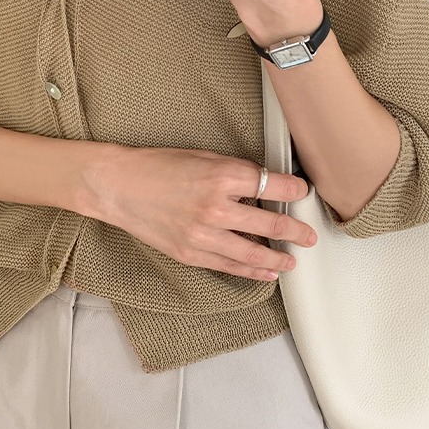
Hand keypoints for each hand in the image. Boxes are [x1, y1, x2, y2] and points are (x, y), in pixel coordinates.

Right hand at [90, 144, 317, 281]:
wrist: (119, 186)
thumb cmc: (158, 166)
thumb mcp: (202, 157)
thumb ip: (234, 171)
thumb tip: (263, 185)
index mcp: (221, 176)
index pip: (273, 187)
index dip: (295, 191)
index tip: (302, 193)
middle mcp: (216, 208)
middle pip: (271, 225)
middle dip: (296, 231)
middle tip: (309, 235)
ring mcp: (203, 235)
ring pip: (254, 253)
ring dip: (279, 258)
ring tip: (293, 260)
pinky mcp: (191, 253)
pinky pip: (229, 266)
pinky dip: (251, 270)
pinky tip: (266, 272)